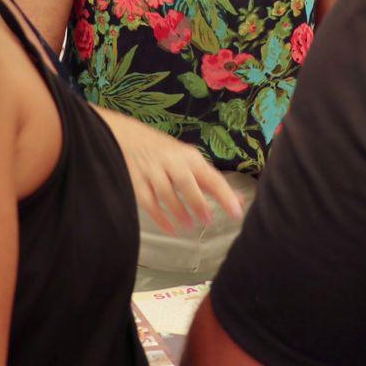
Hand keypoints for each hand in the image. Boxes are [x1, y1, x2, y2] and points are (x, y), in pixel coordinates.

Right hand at [96, 108, 244, 233]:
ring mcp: (152, 171)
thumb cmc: (166, 153)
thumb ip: (211, 181)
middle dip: (197, 202)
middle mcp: (171, 161)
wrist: (126, 136)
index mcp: (189, 156)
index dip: (224, 194)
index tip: (236, 211)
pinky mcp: (136, 181)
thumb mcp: (189, 160)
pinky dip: (159, 218)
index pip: (210, 176)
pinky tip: (171, 229)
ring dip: (178, 211)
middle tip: (207, 220)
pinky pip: (148, 202)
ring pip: (165, 193)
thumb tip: (239, 200)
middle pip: (185, 182)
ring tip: (189, 226)